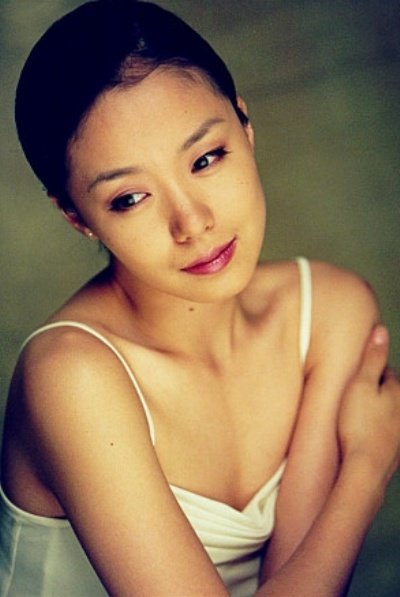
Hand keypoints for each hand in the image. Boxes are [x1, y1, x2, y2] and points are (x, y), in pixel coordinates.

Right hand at [338, 325, 399, 485]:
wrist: (365, 470)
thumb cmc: (359, 425)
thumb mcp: (361, 384)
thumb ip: (373, 358)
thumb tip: (381, 331)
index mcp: (398, 392)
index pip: (388, 372)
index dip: (372, 371)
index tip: (357, 375)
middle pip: (390, 394)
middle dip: (377, 393)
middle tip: (354, 397)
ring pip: (387, 415)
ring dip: (376, 414)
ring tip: (356, 417)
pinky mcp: (394, 453)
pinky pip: (384, 435)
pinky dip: (375, 432)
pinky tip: (362, 437)